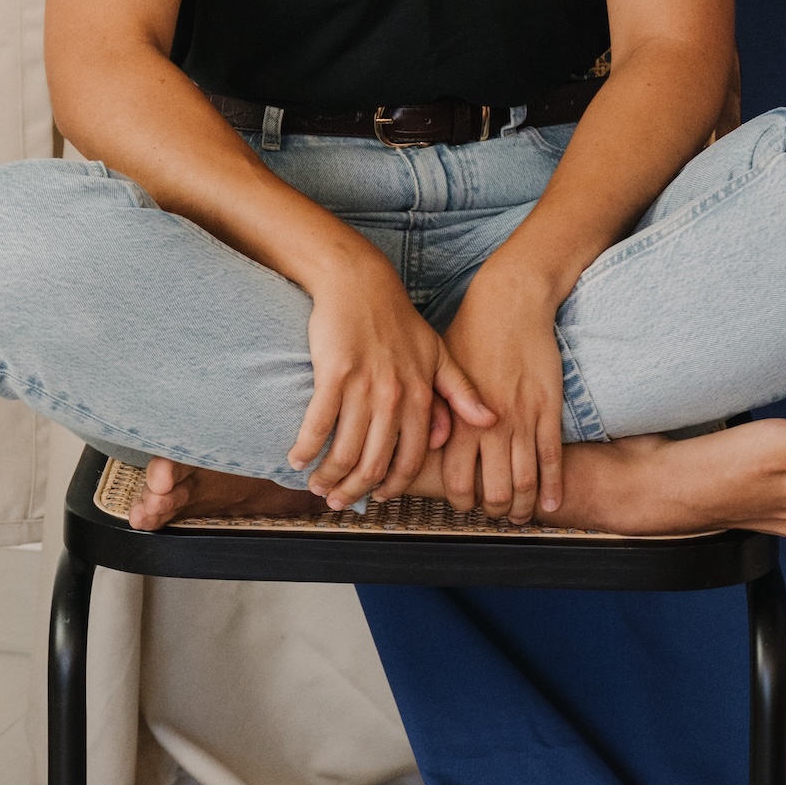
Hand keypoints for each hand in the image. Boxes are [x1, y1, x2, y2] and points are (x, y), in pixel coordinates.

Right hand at [290, 249, 494, 510]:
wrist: (360, 282)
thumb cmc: (398, 318)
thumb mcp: (438, 353)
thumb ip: (460, 392)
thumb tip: (489, 422)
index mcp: (421, 396)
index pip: (408, 460)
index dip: (390, 487)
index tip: (375, 496)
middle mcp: (394, 397)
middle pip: (373, 464)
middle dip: (354, 490)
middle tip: (338, 502)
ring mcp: (363, 387)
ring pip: (345, 451)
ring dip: (328, 476)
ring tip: (316, 485)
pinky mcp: (333, 374)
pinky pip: (317, 424)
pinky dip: (306, 448)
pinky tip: (295, 459)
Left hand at [439, 252, 566, 523]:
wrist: (510, 303)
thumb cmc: (472, 332)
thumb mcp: (442, 371)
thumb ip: (437, 407)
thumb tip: (422, 438)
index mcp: (459, 418)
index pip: (458, 481)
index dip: (462, 501)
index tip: (465, 505)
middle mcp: (490, 426)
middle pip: (494, 491)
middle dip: (495, 511)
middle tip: (496, 515)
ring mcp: (522, 420)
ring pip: (525, 482)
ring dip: (523, 507)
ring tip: (521, 515)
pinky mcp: (548, 411)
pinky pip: (552, 460)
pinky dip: (553, 488)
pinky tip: (551, 503)